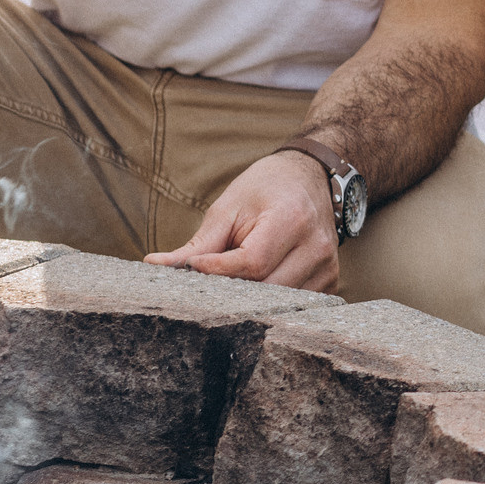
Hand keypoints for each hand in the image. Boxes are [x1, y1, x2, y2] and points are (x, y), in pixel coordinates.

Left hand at [146, 150, 340, 292]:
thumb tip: (154, 266)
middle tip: (203, 285)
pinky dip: (269, 301)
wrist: (310, 178)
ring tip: (228, 286)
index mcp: (291, 219)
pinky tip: (255, 287)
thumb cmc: (264, 190)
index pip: (251, 262)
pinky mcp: (330, 281)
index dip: (217, 271)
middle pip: (265, 290)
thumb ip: (197, 244)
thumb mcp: (228, 208)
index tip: (191, 269)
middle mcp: (316, 247)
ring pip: (279, 304)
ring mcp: (327, 267)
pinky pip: (293, 305)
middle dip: (229, 291)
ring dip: (248, 300)